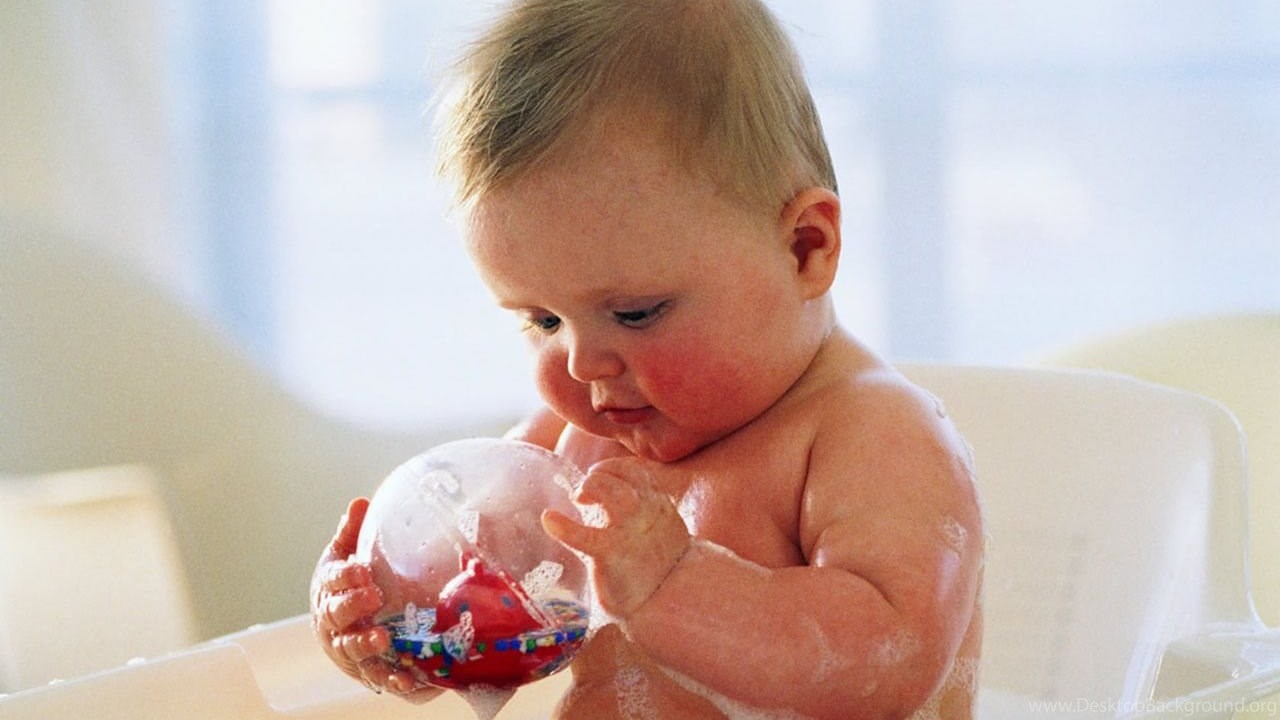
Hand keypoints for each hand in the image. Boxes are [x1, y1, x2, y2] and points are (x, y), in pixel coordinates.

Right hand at [310, 498, 428, 697]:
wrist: (335, 629)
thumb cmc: (343, 586)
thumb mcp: (343, 557)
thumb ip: (351, 532)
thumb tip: (361, 502)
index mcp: (329, 588)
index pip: (332, 580)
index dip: (345, 576)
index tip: (362, 569)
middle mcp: (332, 620)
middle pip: (337, 614)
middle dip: (353, 606)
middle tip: (373, 596)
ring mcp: (345, 646)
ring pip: (350, 647)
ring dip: (365, 643)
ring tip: (383, 637)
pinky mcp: (363, 669)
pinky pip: (375, 675)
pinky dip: (390, 678)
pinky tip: (406, 678)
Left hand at [541, 458, 691, 618]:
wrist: (672, 600)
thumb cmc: (659, 566)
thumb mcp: (659, 530)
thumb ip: (641, 512)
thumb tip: (607, 500)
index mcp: (658, 505)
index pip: (637, 470)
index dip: (614, 469)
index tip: (600, 476)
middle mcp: (647, 512)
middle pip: (622, 474)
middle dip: (599, 475)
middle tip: (584, 493)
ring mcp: (629, 531)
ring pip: (609, 489)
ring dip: (589, 487)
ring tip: (579, 499)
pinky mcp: (611, 554)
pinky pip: (582, 534)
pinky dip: (561, 525)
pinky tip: (549, 519)